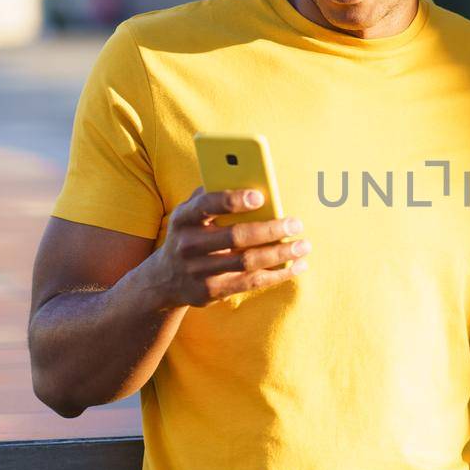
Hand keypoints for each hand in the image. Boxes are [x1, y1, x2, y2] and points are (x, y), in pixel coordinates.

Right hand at [144, 186, 309, 307]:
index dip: (233, 200)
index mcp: (183, 218)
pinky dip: (277, 274)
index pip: (207, 205)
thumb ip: (212, 195)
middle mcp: (187, 245)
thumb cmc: (190, 234)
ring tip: (304, 245)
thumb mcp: (190, 213)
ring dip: (280, 253)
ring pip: (247, 262)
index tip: (261, 196)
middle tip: (297, 223)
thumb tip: (249, 178)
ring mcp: (198, 271)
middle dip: (270, 229)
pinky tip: (296, 265)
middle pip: (235, 237)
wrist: (164, 279)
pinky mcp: (211, 291)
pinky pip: (250, 283)